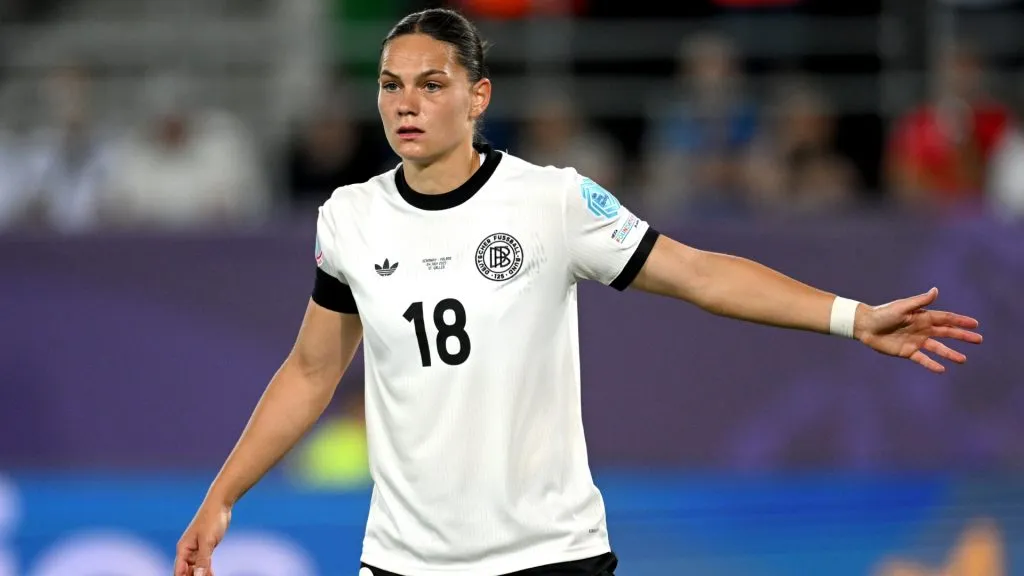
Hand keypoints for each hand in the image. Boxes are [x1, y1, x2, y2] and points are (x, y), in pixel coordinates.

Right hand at [174, 502, 230, 575]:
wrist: (220, 505)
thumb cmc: (211, 519)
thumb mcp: (208, 541)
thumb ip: (203, 560)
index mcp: (183, 549)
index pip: (179, 571)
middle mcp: (187, 551)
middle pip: (187, 571)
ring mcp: (196, 549)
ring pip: (196, 568)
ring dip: (201, 575)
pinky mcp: (205, 547)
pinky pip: (204, 563)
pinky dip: (207, 569)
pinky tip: (211, 575)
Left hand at [854, 287, 982, 372]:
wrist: (865, 326)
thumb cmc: (883, 313)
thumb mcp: (902, 307)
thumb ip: (920, 302)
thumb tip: (936, 290)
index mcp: (923, 317)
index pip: (946, 319)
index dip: (961, 321)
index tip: (975, 324)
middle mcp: (922, 329)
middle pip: (947, 333)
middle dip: (962, 336)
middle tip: (978, 340)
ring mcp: (916, 341)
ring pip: (938, 348)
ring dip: (950, 353)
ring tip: (963, 359)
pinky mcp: (907, 352)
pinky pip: (923, 359)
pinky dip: (932, 364)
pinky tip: (942, 369)